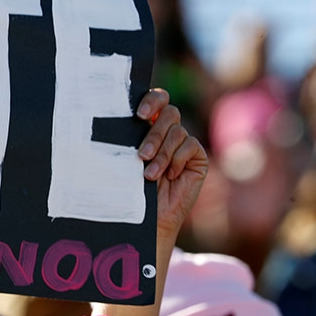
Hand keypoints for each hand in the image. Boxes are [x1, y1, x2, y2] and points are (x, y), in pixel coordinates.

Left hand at [135, 88, 208, 237]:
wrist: (150, 215)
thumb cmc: (132, 187)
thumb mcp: (126, 159)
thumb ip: (129, 138)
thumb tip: (118, 119)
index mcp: (148, 124)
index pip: (156, 99)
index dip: (151, 100)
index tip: (139, 115)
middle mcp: (168, 131)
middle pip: (169, 112)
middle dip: (154, 134)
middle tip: (142, 154)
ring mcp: (184, 143)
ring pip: (178, 132)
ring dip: (162, 154)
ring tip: (150, 175)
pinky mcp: (197, 156)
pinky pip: (190, 146)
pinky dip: (177, 160)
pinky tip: (170, 176)